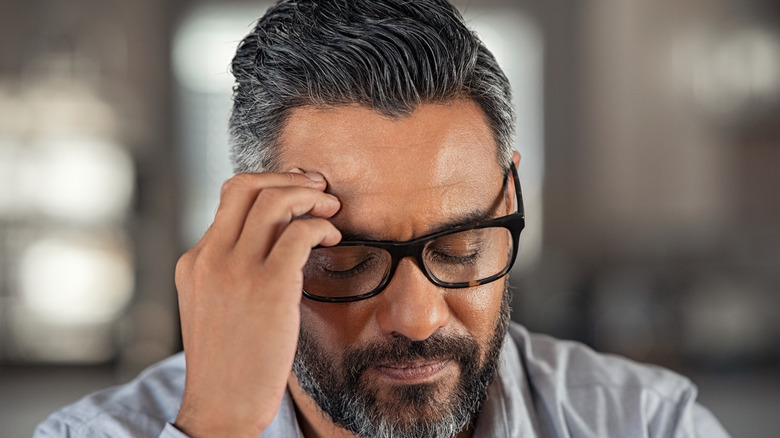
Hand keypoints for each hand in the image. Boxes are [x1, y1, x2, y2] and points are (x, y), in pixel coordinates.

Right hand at [173, 171, 340, 437]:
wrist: (222, 408)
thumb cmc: (230, 363)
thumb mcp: (216, 307)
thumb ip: (233, 271)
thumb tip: (277, 241)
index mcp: (195, 261)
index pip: (230, 198)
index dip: (269, 184)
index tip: (297, 191)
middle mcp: (210, 257)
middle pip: (247, 185)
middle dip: (290, 179)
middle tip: (319, 189)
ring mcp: (235, 270)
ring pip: (274, 201)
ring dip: (310, 197)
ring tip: (331, 210)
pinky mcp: (268, 286)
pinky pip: (300, 232)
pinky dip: (322, 226)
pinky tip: (334, 239)